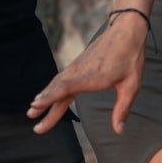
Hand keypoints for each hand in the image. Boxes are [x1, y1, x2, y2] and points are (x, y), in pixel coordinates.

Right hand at [27, 13, 147, 134]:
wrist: (126, 31)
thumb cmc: (130, 58)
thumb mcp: (131, 86)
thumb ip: (122, 109)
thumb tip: (119, 131)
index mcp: (91, 77)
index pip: (65, 88)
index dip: (50, 97)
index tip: (35, 104)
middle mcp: (80, 71)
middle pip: (57, 89)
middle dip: (43, 104)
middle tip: (30, 117)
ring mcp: (77, 67)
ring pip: (57, 83)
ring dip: (45, 96)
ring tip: (33, 109)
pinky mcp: (78, 64)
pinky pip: (61, 78)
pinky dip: (52, 88)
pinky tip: (47, 94)